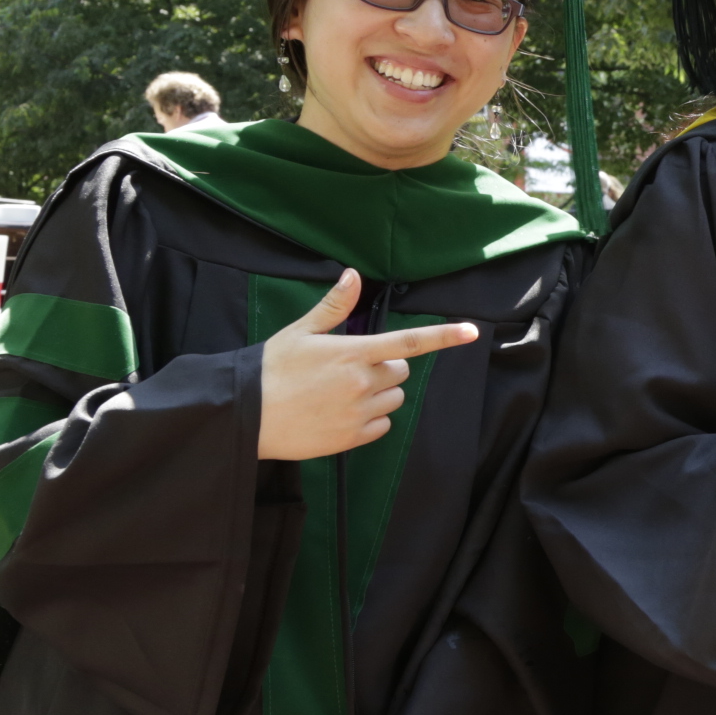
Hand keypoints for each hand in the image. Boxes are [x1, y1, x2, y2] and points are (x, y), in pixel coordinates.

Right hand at [258, 270, 479, 461]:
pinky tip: (341, 413)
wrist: (244, 415)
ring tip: (342, 392)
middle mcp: (362, 383)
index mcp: (353, 352)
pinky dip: (370, 419)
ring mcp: (359, 413)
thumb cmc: (270, 368)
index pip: (409, 342)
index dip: (444, 336)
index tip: (471, 331)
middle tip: (351, 368)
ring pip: (394, 399)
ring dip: (379, 393)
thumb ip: (333, 306)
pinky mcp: (352, 438)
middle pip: (401, 371)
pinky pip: (382, 426)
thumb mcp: (300, 332)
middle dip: (385, 367)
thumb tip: (354, 276)